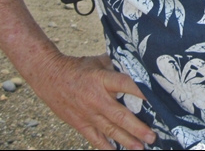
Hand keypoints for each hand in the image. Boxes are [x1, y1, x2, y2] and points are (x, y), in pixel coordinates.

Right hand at [27, 52, 155, 149]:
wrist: (48, 76)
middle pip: (120, 116)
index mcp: (102, 79)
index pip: (126, 84)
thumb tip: (136, 66)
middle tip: (152, 137)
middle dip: (137, 128)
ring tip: (140, 148)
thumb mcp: (97, 61)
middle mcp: (96, 99)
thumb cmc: (76, 67)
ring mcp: (87, 114)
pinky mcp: (80, 124)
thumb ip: (116, 66)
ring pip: (109, 130)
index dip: (141, 91)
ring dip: (126, 140)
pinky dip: (105, 147)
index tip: (157, 98)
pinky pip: (94, 138)